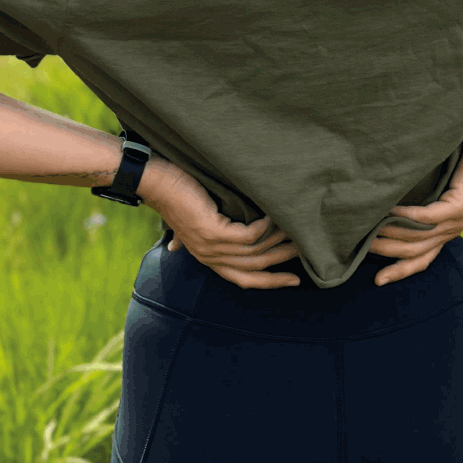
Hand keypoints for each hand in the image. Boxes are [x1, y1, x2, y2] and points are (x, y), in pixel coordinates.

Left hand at [140, 158, 301, 288]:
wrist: (156, 181)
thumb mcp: (181, 221)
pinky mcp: (211, 232)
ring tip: (296, 230)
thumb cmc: (172, 195)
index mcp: (206, 258)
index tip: (295, 279)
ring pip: (254, 252)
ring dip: (278, 241)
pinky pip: (247, 236)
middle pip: (254, 270)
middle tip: (306, 251)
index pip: (243, 279)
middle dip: (282, 262)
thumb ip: (184, 237)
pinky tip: (274, 215)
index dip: (270, 282)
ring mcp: (209, 247)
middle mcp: (208, 257)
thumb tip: (176, 247)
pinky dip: (264, 227)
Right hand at [368, 132, 462, 285]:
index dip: (399, 271)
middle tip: (361, 249)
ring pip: (418, 237)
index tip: (376, 281)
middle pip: (414, 252)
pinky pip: (428, 217)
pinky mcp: (458, 205)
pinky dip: (407, 217)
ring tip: (368, 231)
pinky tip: (389, 212)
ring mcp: (456, 221)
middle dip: (387, 253)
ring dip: (391, 235)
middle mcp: (451, 232)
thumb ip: (420, 207)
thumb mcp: (439, 193)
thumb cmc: (462, 169)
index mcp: (446, 233)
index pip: (421, 260)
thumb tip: (386, 209)